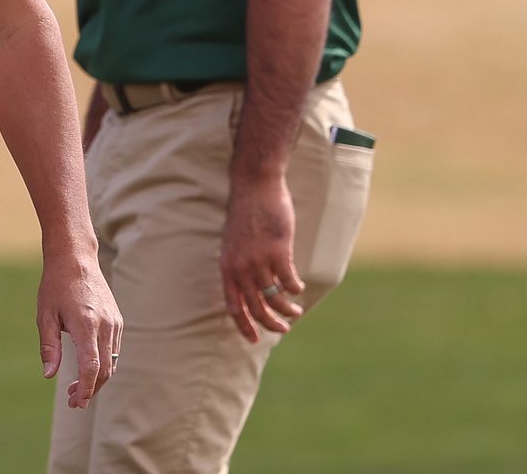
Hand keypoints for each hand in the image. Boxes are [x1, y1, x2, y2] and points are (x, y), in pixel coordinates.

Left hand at [37, 252, 120, 408]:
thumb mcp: (45, 316)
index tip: (77, 402)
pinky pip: (113, 349)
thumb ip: (49, 347)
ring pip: (111, 361)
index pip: (92, 366)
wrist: (76, 258)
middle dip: (91, 389)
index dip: (86, 389)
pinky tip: (87, 367)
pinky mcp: (116, 320)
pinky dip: (103, 364)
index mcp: (86, 324)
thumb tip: (49, 375)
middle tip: (73, 401)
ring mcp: (114, 322)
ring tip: (77, 388)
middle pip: (104, 369)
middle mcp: (105, 324)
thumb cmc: (55, 286)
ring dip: (97, 379)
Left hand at [219, 173, 304, 342]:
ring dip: (288, 309)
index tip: (254, 340)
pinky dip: (295, 289)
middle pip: (256, 308)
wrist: (254, 186)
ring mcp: (258, 260)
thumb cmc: (246, 214)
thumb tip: (251, 288)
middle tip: (283, 329)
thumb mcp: (234, 244)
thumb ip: (239, 266)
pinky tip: (299, 288)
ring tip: (296, 310)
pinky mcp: (277, 251)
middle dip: (271, 324)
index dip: (244, 327)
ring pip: (275, 298)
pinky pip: (289, 281)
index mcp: (227, 267)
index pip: (233, 307)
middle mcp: (240, 268)